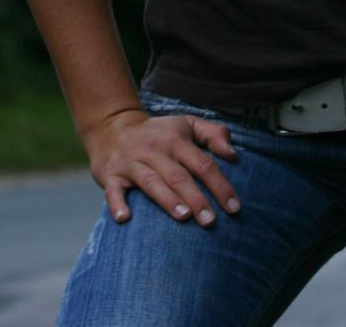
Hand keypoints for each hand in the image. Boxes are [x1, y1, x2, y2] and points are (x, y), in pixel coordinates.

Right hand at [86, 108, 240, 227]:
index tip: (234, 207)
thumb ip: (213, 135)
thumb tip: (233, 155)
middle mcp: (155, 150)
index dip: (220, 185)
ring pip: (151, 182)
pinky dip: (117, 203)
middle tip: (211, 221)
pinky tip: (124, 218)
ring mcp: (132, 162)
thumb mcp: (187, 124)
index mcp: (177, 140)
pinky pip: (114, 190)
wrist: (113, 126)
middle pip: (179, 176)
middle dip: (196, 198)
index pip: (203, 163)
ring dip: (167, 200)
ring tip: (184, 217)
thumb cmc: (159, 132)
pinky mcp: (111, 174)